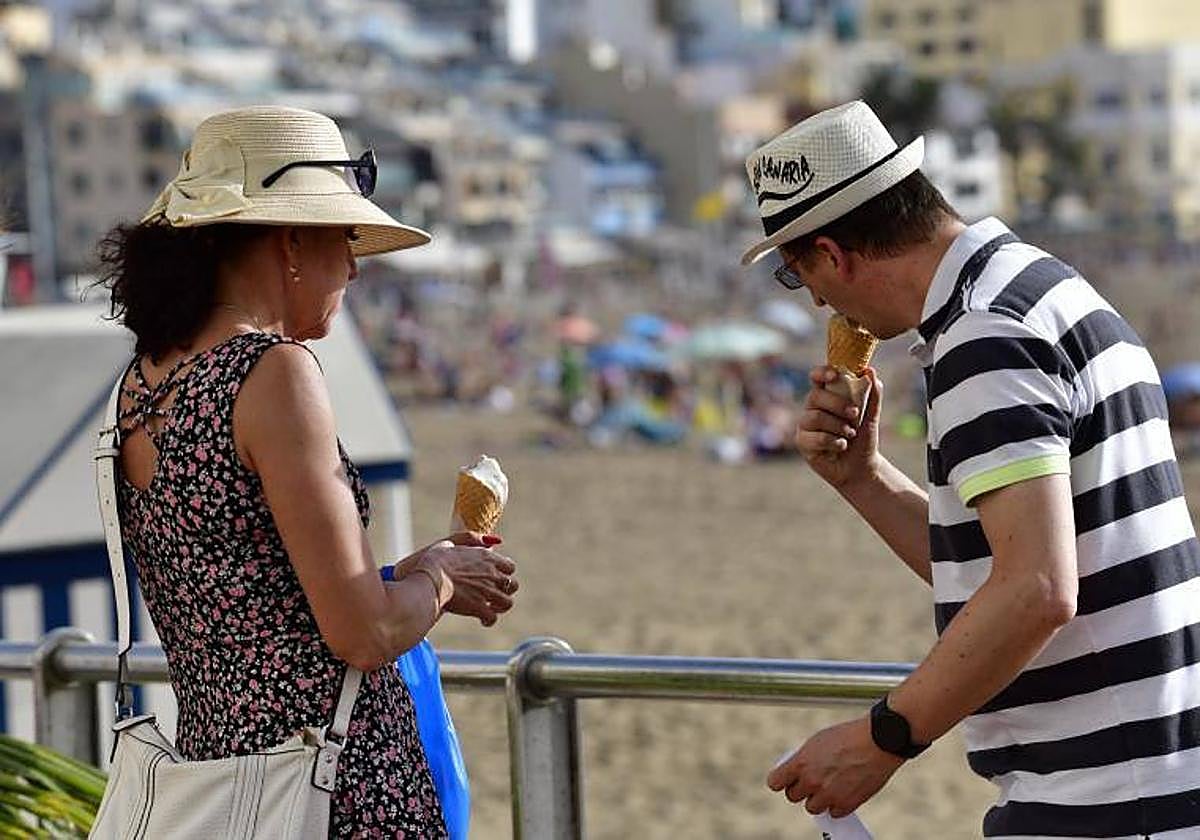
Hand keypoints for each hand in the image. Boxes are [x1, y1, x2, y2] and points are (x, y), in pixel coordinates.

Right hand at [415, 540, 516, 626]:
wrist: (428, 579)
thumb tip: (495, 541)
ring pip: (507, 603)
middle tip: (494, 594)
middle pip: (513, 585)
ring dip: (500, 607)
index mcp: (487, 557)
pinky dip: (489, 620)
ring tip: (490, 608)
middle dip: (505, 591)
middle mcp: (491, 574)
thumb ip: (472, 539)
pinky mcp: (479, 607)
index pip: (510, 567)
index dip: (504, 574)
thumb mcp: (452, 542)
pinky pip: (492, 618)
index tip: (495, 578)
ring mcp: (487, 591)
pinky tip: (482, 619)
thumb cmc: (435, 560)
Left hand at [767, 717, 902, 817]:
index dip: (781, 780)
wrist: (878, 741)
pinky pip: (833, 813)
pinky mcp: (846, 804)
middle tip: (813, 780)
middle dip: (801, 789)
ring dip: (819, 799)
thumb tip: (796, 772)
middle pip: (793, 796)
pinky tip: (843, 791)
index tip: (787, 778)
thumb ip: (804, 759)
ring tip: (829, 786)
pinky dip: (837, 805)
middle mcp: (812, 781)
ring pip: (813, 807)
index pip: (775, 782)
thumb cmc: (848, 736)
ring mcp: (829, 794)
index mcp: (801, 763)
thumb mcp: (818, 741)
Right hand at [795, 366, 882, 489]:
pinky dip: (833, 442)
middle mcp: (813, 408)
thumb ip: (872, 394)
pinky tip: (841, 446)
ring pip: (815, 417)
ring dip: (838, 426)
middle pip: (815, 396)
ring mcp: (805, 425)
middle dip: (837, 404)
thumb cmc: (863, 439)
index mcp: (827, 396)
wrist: (861, 467)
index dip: (821, 372)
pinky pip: (815, 437)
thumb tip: (870, 371)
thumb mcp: (872, 415)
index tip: (834, 375)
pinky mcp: (803, 442)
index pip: (817, 378)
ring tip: (850, 434)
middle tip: (855, 415)